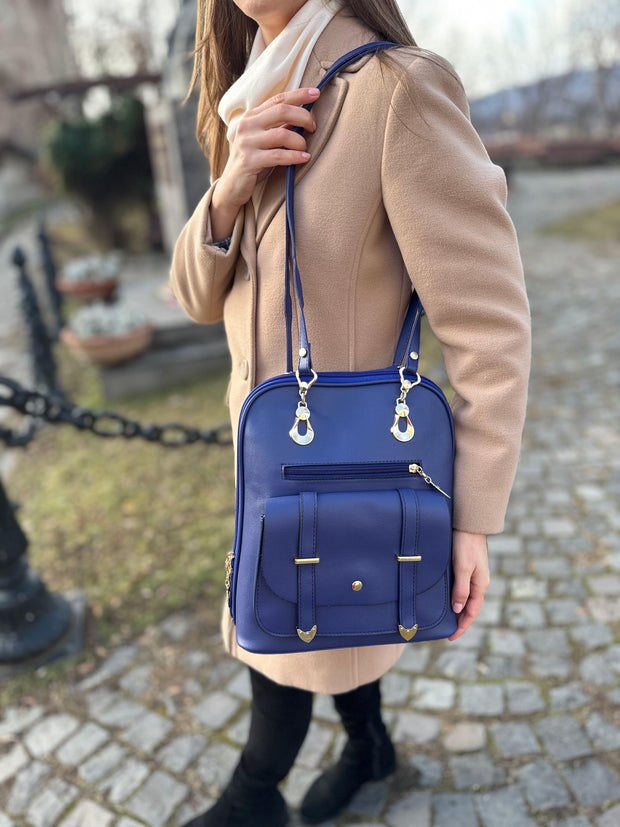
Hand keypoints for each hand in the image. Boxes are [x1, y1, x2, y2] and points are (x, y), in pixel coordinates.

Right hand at [216, 86, 319, 209]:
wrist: (232, 187)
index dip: (299, 95)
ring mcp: (246, 142)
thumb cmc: (254, 162)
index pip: (278, 99)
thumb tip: (303, 116)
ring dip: (300, 141)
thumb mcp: (265, 141)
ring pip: (282, 134)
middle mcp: (247, 125)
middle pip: (282, 111)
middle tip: (314, 127)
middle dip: (304, 116)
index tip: (316, 93)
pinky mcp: (249, 160)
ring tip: (305, 149)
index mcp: (251, 116)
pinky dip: (294, 156)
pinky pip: (278, 155)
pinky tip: (305, 158)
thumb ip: (279, 127)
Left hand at [447, 529, 489, 640]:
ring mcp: (474, 575)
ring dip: (458, 609)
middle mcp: (479, 582)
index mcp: (480, 585)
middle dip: (460, 620)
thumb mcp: (463, 568)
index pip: (472, 612)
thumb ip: (461, 589)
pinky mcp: (468, 567)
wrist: (469, 523)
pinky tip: (448, 598)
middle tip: (447, 631)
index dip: (462, 626)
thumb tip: (458, 610)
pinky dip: (456, 597)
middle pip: (470, 607)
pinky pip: (463, 588)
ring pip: (466, 597)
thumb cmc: (466, 545)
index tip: (451, 637)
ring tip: (446, 618)